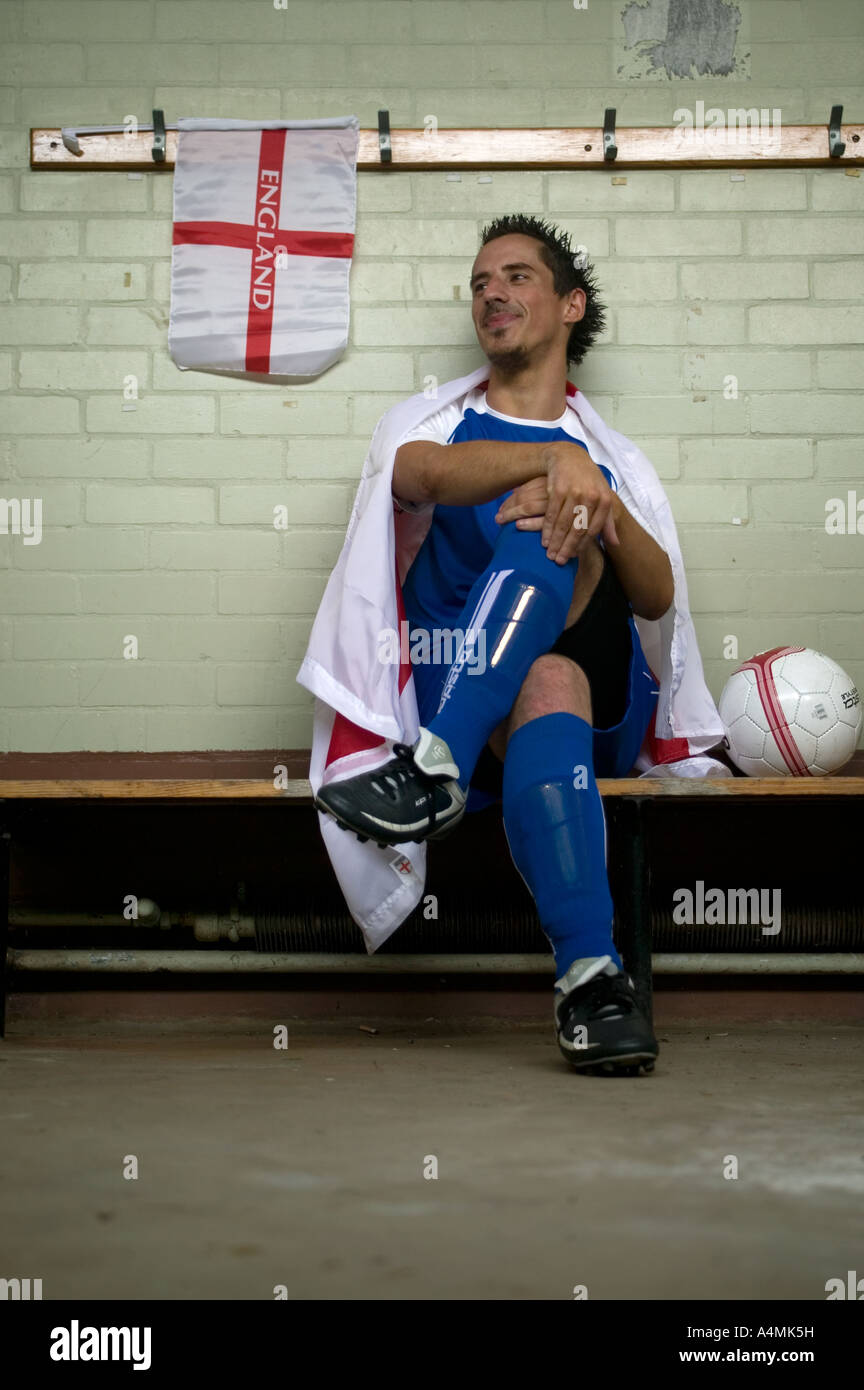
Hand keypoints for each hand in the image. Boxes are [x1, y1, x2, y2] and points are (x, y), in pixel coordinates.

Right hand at [500, 443, 619, 563]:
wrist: (570, 457)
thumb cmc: (588, 480)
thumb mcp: (602, 496)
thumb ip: (608, 520)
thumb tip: (615, 543)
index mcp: (604, 501)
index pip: (593, 529)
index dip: (583, 545)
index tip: (573, 557)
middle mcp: (591, 496)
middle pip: (578, 529)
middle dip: (567, 547)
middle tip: (558, 561)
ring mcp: (574, 492)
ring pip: (564, 523)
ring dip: (555, 541)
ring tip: (550, 554)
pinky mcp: (558, 489)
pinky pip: (551, 514)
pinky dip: (546, 528)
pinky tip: (544, 539)